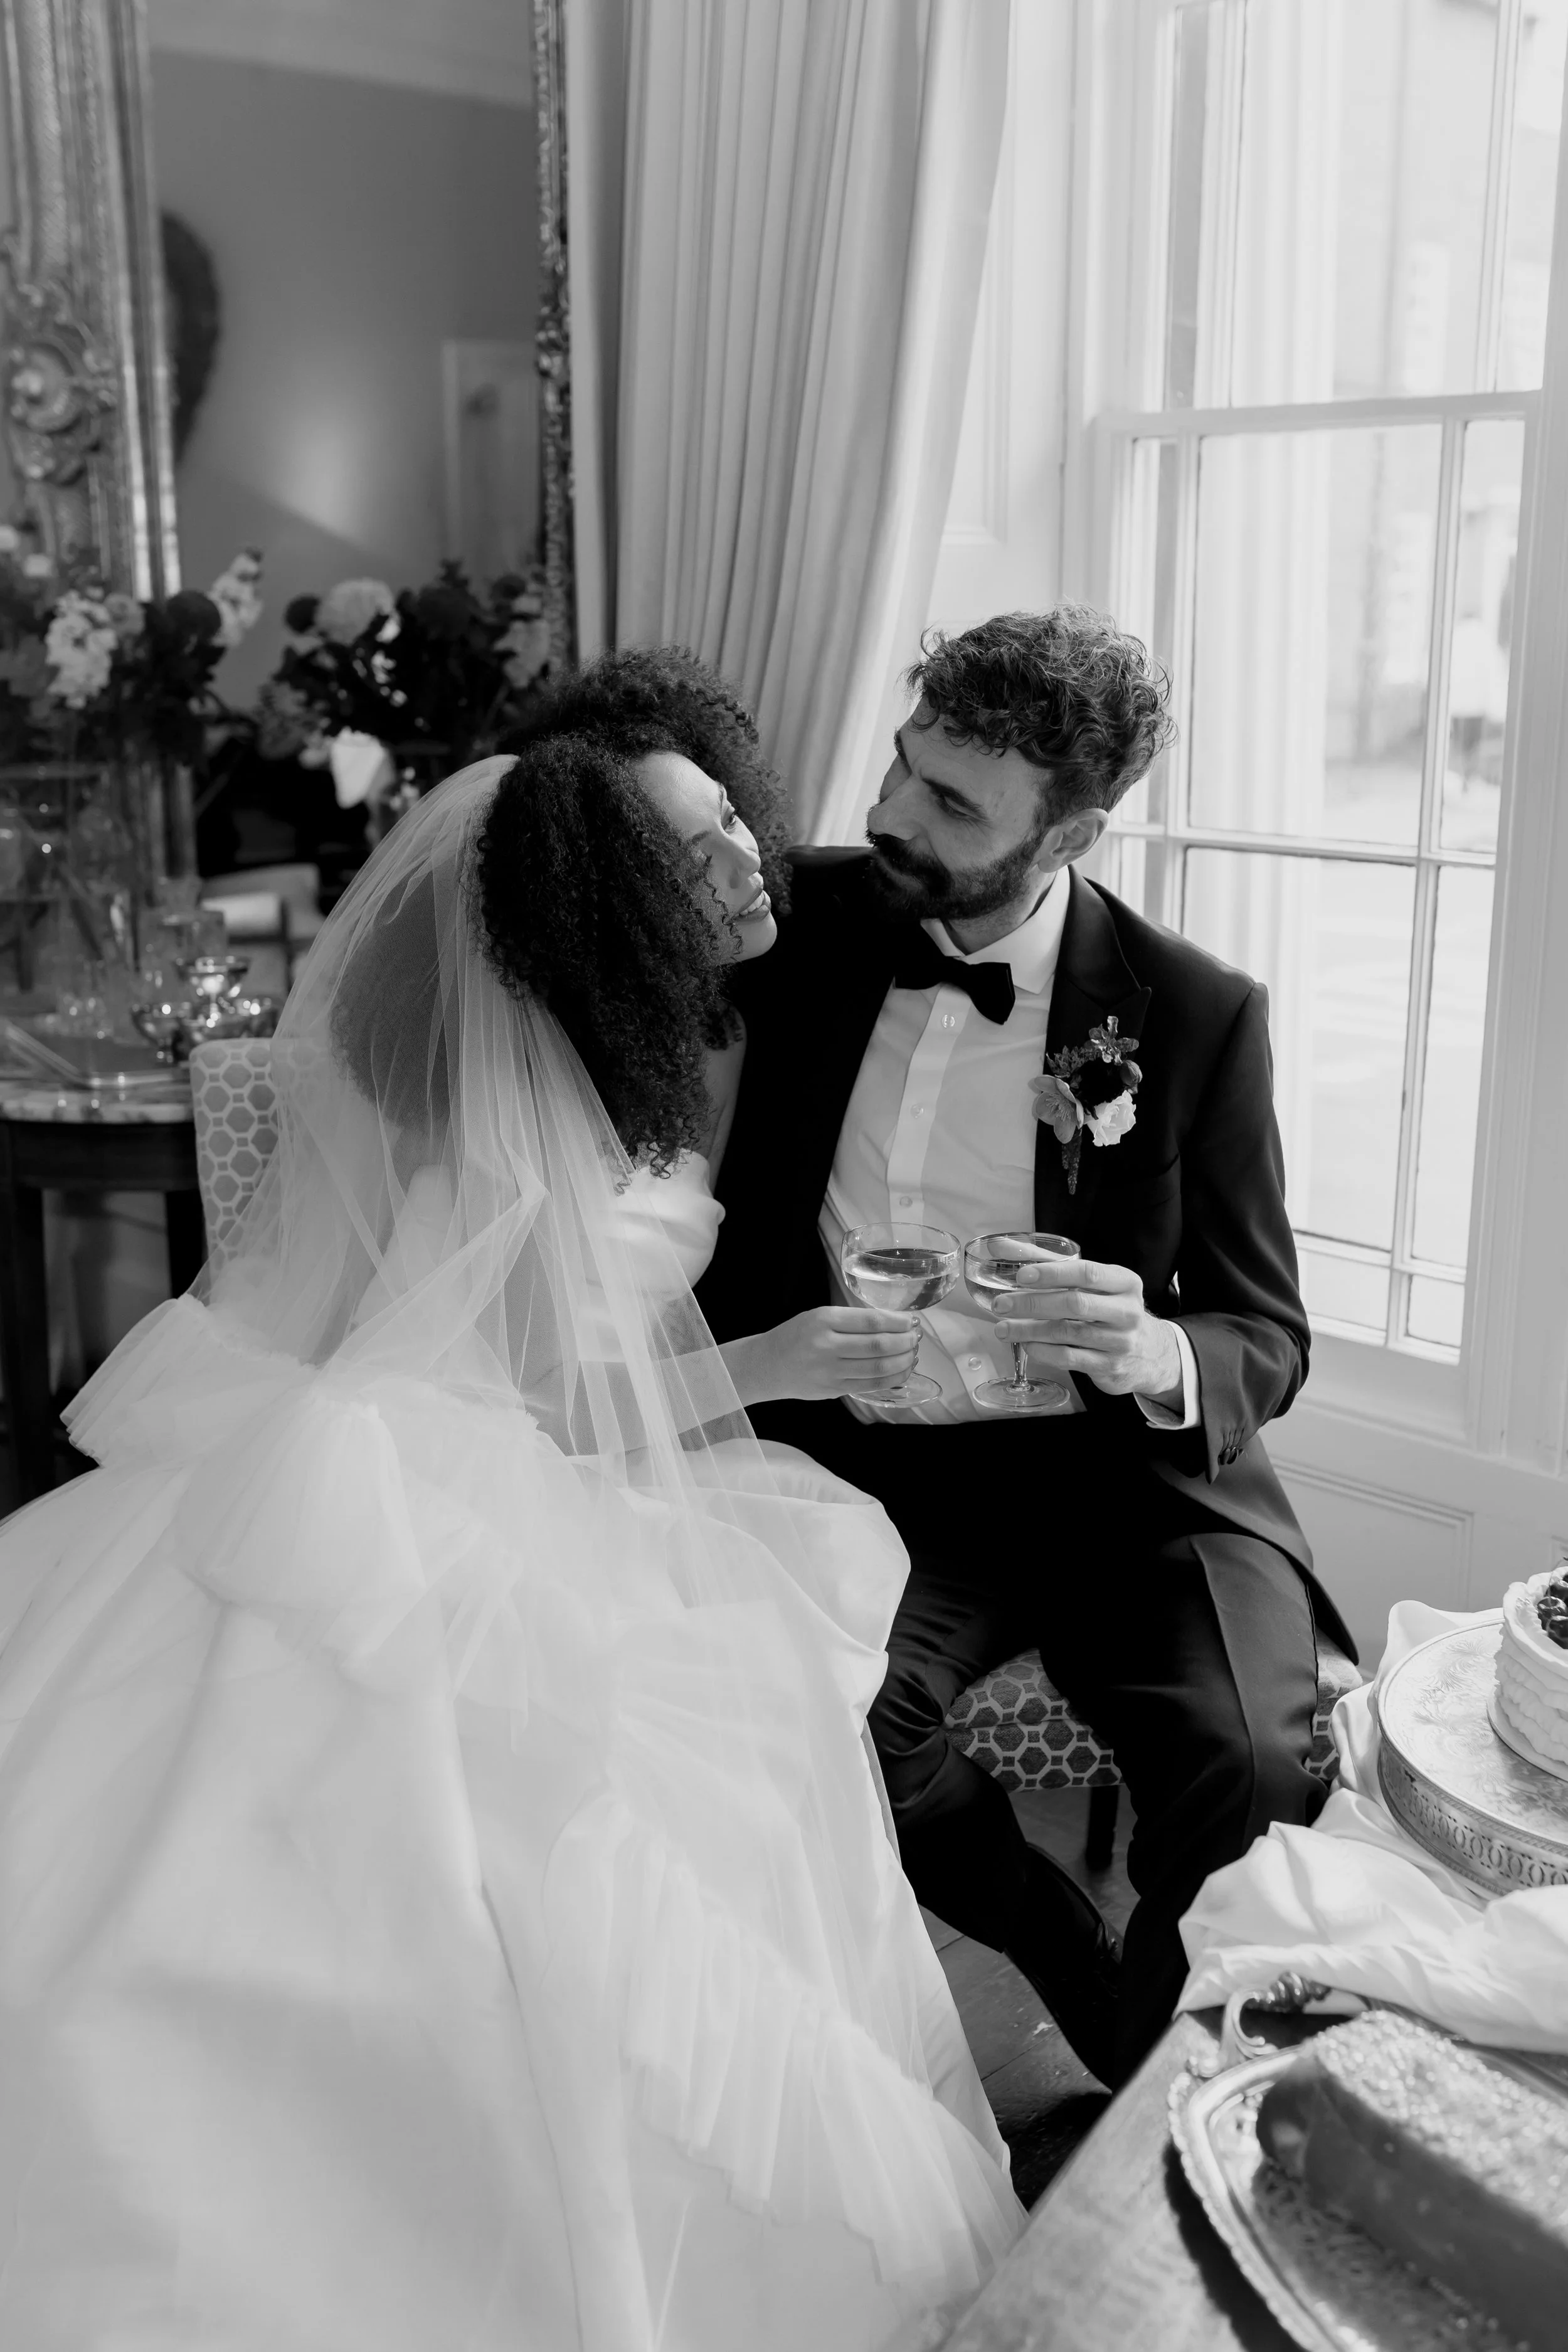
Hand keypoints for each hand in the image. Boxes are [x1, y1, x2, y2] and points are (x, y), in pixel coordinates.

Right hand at [722, 1307, 919, 1405]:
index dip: (897, 1322)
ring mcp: (830, 1372)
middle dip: (905, 1342)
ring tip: (913, 1354)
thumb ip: (851, 1321)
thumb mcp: (818, 1317)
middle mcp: (826, 1346)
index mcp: (823, 1321)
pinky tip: (902, 1371)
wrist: (767, 1365)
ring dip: (903, 1362)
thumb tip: (893, 1324)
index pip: (871, 1321)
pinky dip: (891, 1379)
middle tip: (916, 1338)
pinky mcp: (833, 1390)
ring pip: (878, 1368)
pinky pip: (870, 1385)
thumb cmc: (796, 1336)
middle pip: (878, 1346)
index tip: (912, 1321)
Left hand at [992, 1258, 1182, 1405]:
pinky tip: (1025, 1344)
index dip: (1052, 1273)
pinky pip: (1069, 1358)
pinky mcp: (1109, 1366)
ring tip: (1003, 1328)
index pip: (1087, 1273)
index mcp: (1125, 1283)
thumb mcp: (1095, 1283)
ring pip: (1067, 1333)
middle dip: (1032, 1303)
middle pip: (1074, 1304)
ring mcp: (1120, 1342)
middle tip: (1002, 1304)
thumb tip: (1002, 1247)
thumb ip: (1052, 1263)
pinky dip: (1043, 1351)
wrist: (1150, 1353)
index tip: (1022, 1275)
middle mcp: (1126, 1311)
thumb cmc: (1111, 1309)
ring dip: (1029, 1330)